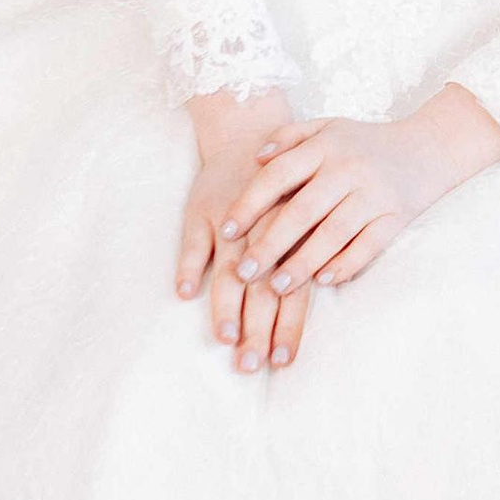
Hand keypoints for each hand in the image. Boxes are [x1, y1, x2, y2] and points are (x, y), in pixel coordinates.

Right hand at [178, 86, 314, 372]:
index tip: (282, 362)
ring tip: (223, 338)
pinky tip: (183, 293)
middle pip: (262, 290)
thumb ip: (306, 260)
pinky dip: (187, 265)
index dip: (288, 328)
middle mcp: (266, 234)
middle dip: (257, 330)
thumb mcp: (304, 218)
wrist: (249, 133)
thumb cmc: (285, 187)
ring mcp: (233, 222)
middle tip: (249, 366)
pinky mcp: (204, 209)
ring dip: (225, 306)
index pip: (294, 294)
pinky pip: (193, 239)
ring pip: (229, 268)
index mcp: (294, 240)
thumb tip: (315, 302)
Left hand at [215, 85, 499, 295]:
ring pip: (333, 234)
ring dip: (303, 263)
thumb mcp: (328, 127)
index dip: (250, 203)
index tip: (226, 231)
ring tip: (277, 286)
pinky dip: (346, 265)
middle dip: (270, 243)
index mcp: (326, 146)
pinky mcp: (397, 217)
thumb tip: (255, 158)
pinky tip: (323, 282)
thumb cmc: (366, 142)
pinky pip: (369, 246)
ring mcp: (374, 194)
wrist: (429, 147)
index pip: (279, 175)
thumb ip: (290, 137)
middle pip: (302, 211)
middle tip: (243, 273)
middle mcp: (349, 169)